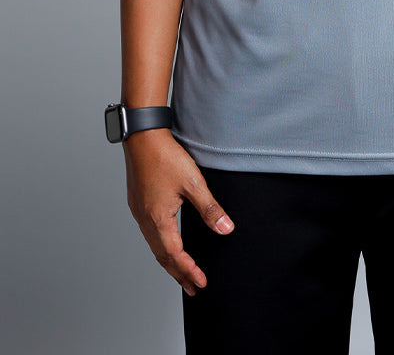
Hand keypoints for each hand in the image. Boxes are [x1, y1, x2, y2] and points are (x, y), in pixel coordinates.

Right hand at [123, 128, 233, 295]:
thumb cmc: (165, 156)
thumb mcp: (193, 182)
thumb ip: (210, 208)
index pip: (175, 255)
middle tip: (191, 288)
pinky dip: (160, 246)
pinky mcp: (138, 202)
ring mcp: (139, 211)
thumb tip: (226, 229)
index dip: (188, 270)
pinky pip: (149, 233)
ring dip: (168, 261)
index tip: (200, 283)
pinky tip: (167, 243)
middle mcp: (145, 219)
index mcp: (158, 218)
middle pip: (162, 256)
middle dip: (178, 273)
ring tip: (181, 271)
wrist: (142, 136)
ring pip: (154, 246)